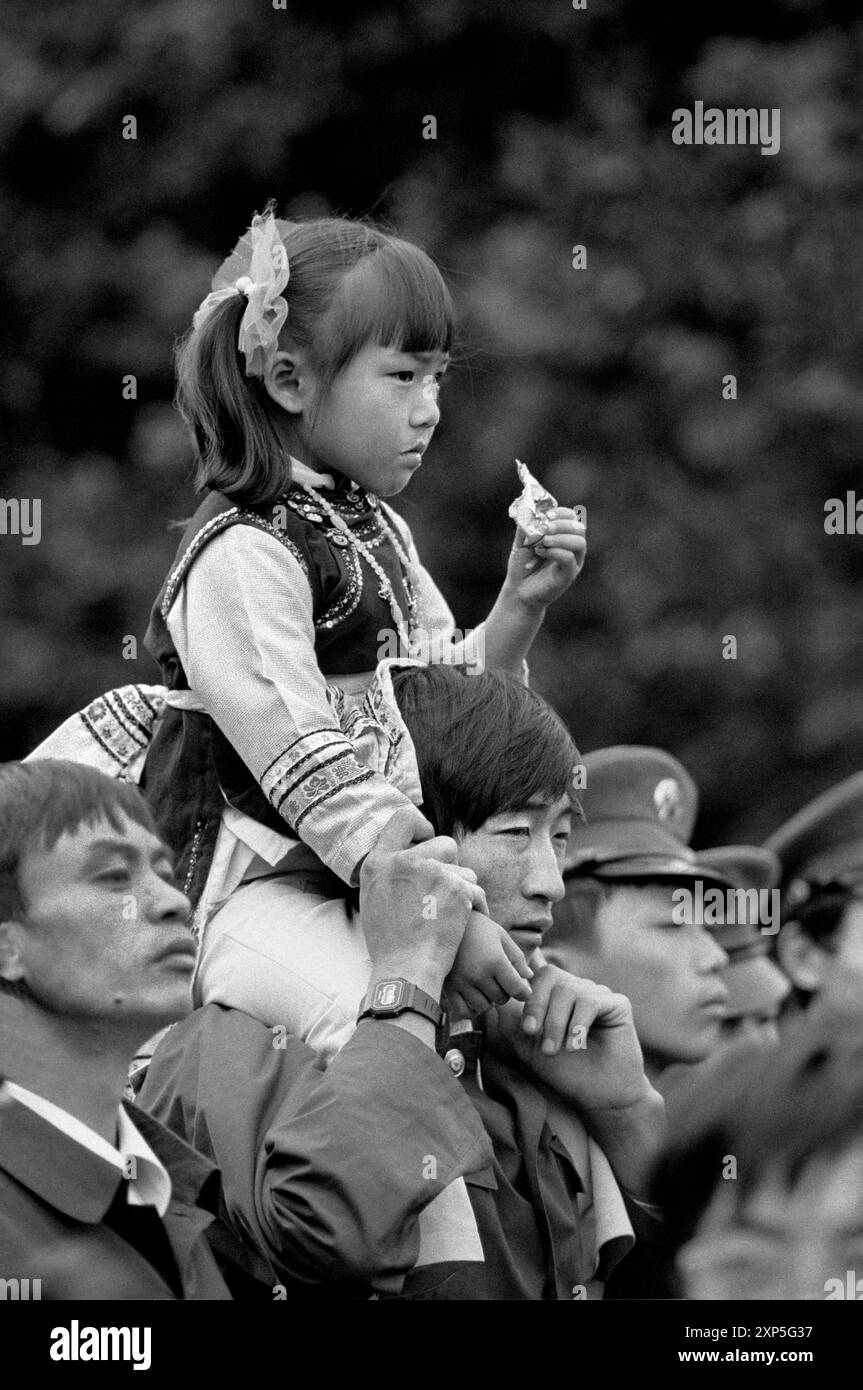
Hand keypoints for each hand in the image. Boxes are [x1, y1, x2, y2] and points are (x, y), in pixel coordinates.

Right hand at [359, 808, 484, 993]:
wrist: (406, 968)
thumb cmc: (388, 943)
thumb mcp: (372, 899)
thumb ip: (387, 873)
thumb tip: (404, 856)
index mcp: (379, 862)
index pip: (403, 819)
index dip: (421, 826)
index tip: (427, 840)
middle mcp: (405, 861)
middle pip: (444, 843)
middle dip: (450, 865)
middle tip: (444, 891)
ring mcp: (433, 872)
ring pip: (463, 869)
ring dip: (462, 888)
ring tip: (449, 914)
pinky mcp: (457, 887)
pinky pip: (475, 889)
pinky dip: (474, 905)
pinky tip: (464, 921)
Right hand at [447, 912, 532, 1018]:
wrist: (445, 921)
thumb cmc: (478, 927)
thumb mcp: (501, 936)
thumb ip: (517, 958)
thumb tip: (529, 977)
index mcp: (495, 960)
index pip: (517, 989)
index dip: (524, 992)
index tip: (523, 989)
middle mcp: (478, 974)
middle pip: (501, 999)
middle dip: (504, 992)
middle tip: (499, 980)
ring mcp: (461, 982)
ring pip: (483, 1007)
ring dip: (488, 1000)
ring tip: (485, 986)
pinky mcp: (447, 987)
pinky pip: (463, 1011)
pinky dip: (471, 1009)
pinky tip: (473, 997)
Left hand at [488, 965, 651, 1112]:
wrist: (599, 1096)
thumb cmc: (565, 1071)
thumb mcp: (528, 1047)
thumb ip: (512, 1021)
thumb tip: (497, 997)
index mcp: (556, 995)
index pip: (535, 974)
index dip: (523, 991)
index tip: (523, 1025)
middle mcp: (577, 989)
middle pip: (549, 976)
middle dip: (535, 1005)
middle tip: (531, 1034)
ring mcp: (597, 994)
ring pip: (567, 990)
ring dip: (555, 1022)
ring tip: (552, 1050)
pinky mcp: (618, 1004)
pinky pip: (590, 1001)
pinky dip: (577, 1025)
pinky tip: (574, 1046)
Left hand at [503, 508, 586, 612]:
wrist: (518, 591)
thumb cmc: (522, 566)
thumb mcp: (521, 542)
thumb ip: (526, 526)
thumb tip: (529, 510)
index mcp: (564, 536)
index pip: (573, 518)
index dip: (562, 513)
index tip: (547, 515)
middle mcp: (572, 548)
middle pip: (579, 528)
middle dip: (562, 524)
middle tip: (545, 528)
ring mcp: (573, 562)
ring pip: (580, 543)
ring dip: (561, 538)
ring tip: (543, 541)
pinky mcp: (568, 575)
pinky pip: (570, 559)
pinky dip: (555, 552)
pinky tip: (541, 552)